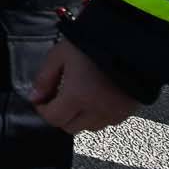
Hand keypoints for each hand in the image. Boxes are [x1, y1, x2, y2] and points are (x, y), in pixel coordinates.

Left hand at [27, 39, 141, 134]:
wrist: (132, 40)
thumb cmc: (95, 43)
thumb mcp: (61, 54)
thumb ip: (45, 78)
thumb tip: (36, 97)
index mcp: (77, 97)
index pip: (54, 119)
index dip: (43, 110)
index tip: (42, 101)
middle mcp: (96, 110)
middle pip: (71, 128)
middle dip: (61, 116)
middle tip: (58, 99)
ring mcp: (114, 112)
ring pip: (90, 128)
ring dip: (80, 118)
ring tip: (79, 98)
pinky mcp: (128, 111)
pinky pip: (108, 122)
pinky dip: (99, 116)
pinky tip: (97, 99)